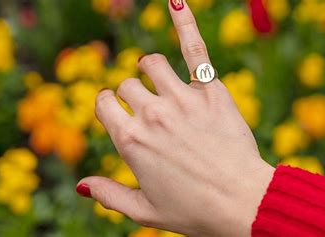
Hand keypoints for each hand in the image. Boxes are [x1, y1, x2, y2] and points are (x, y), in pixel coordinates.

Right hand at [77, 1, 274, 235]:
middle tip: (150, 113)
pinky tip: (175, 1)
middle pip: (127, 84)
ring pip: (151, 64)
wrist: (243, 204)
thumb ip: (108, 195)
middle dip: (132, 95)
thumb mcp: (144, 211)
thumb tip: (81, 185)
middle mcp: (152, 114)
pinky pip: (194, 49)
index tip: (118, 113)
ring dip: (149, 69)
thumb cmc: (193, 211)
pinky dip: (184, 22)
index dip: (108, 105)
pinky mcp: (211, 92)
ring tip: (157, 77)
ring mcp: (182, 99)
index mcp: (130, 141)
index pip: (104, 102)